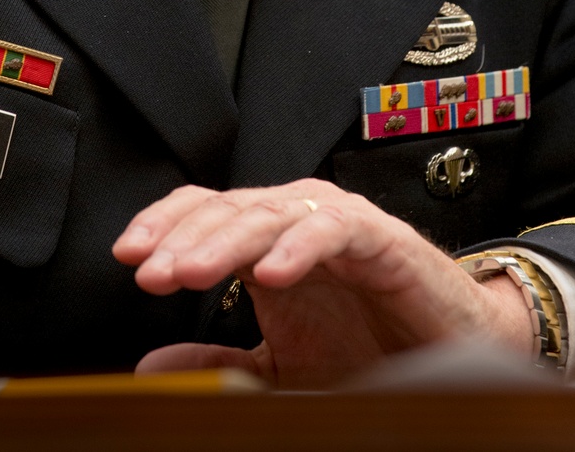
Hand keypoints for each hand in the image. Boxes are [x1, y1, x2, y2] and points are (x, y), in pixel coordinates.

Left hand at [113, 181, 532, 387]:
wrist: (449, 350)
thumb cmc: (365, 348)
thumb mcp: (277, 365)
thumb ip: (217, 358)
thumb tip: (148, 366)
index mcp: (265, 240)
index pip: (204, 212)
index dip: (163, 226)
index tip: (125, 258)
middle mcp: (295, 219)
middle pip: (228, 209)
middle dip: (182, 239)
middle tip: (148, 272)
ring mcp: (336, 222)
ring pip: (271, 213)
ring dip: (226, 241)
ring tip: (189, 271)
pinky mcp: (379, 238)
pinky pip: (334, 230)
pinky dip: (300, 247)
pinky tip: (270, 273)